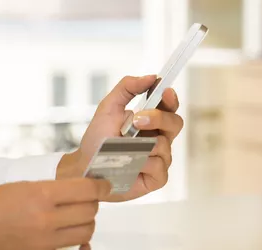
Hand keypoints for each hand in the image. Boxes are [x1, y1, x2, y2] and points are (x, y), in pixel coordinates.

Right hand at [0, 179, 110, 249]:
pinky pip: (72, 248)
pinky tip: (73, 233)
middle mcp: (46, 219)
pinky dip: (78, 241)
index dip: (101, 185)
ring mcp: (44, 242)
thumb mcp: (23, 186)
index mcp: (40, 194)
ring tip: (78, 214)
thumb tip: (79, 189)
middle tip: (88, 197)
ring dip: (87, 221)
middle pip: (90, 211)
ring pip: (86, 231)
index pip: (86, 189)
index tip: (105, 184)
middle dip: (94, 202)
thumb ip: (52, 188)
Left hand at [58, 75, 182, 201]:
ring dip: (142, 144)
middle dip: (158, 118)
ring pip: (164, 146)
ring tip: (122, 148)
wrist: (86, 166)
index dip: (171, 99)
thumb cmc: (98, 139)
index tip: (165, 91)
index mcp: (151, 121)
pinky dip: (142, 163)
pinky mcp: (157, 177)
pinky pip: (159, 166)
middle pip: (175, 123)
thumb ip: (127, 88)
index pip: (169, 107)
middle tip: (137, 120)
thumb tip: (150, 77)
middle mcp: (159, 139)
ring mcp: (160, 158)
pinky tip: (129, 165)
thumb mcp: (108, 107)